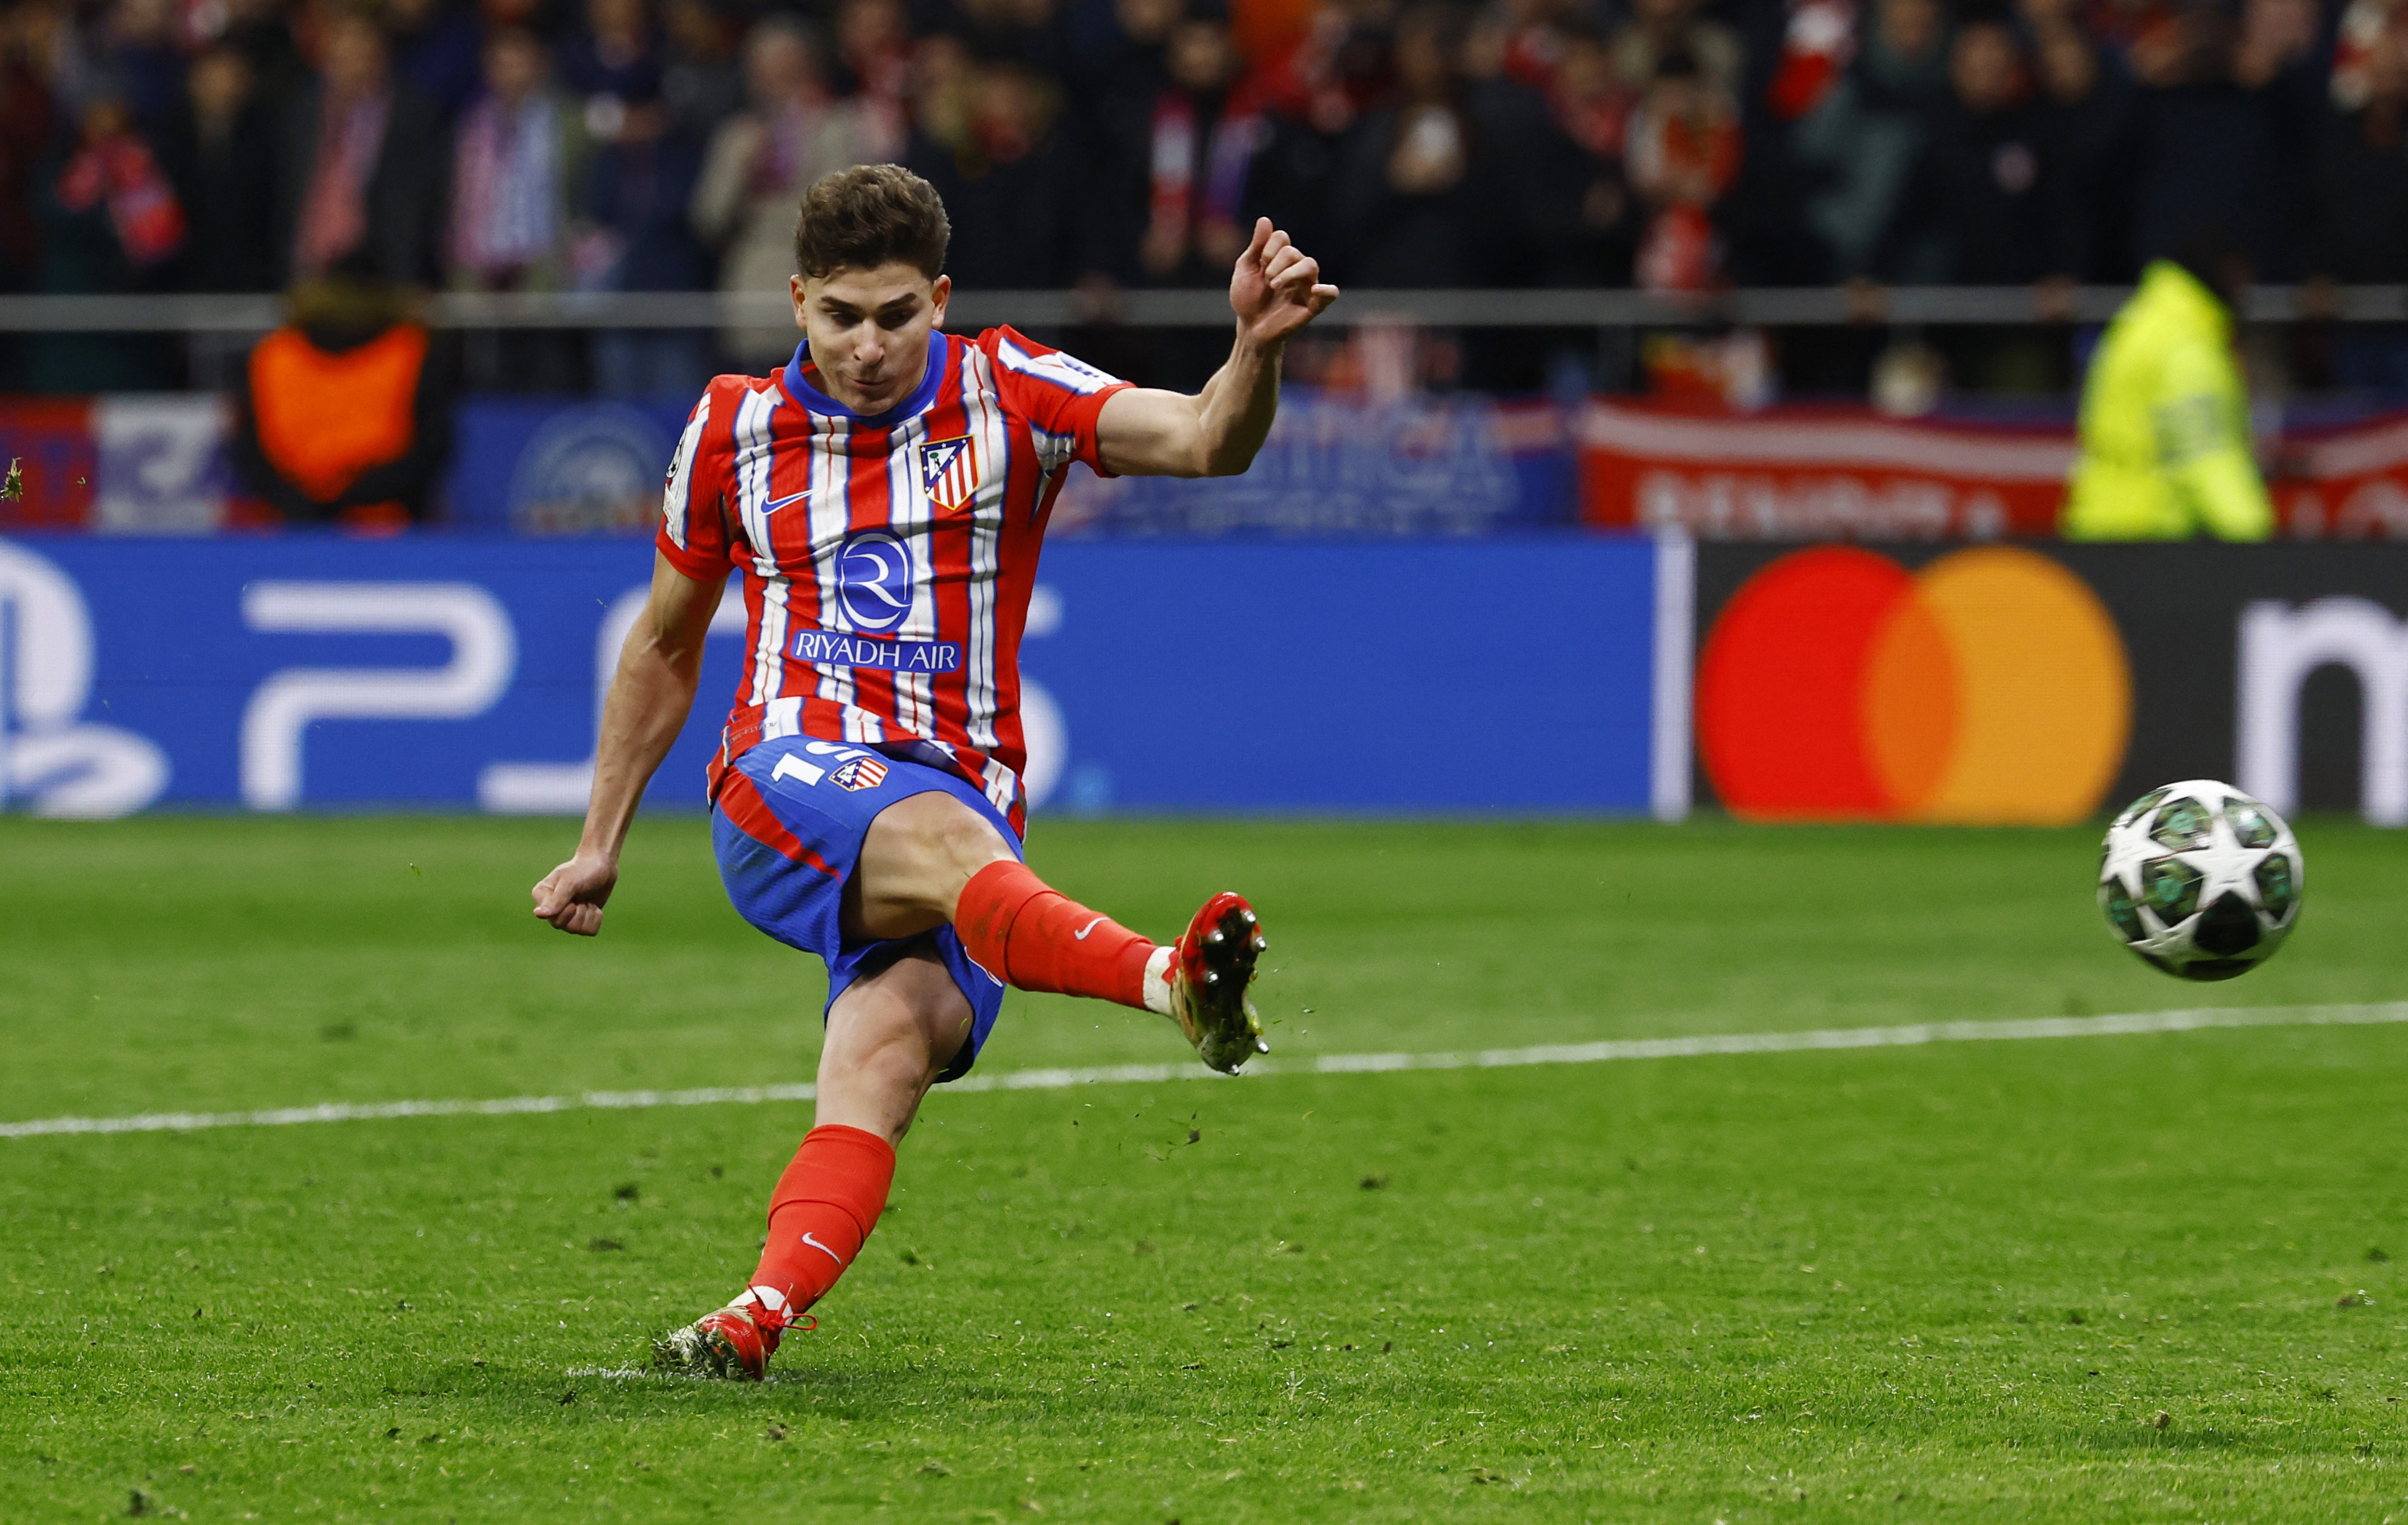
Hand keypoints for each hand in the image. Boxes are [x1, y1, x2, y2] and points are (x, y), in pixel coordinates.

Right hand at [532, 851, 617, 935]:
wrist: (601, 865)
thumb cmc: (582, 870)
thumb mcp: (570, 883)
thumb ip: (556, 900)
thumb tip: (539, 914)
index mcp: (542, 897)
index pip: (552, 919)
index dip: (568, 911)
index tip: (573, 897)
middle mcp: (551, 909)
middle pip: (566, 927)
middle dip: (580, 912)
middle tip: (582, 897)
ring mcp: (567, 916)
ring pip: (578, 931)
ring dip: (589, 914)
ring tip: (587, 900)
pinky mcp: (581, 920)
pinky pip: (590, 931)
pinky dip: (596, 918)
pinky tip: (593, 906)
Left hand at [1228, 217, 1338, 348]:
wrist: (1250, 328)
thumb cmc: (1248, 298)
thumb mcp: (1246, 269)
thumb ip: (1256, 246)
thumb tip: (1265, 219)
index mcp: (1281, 258)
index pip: (1282, 238)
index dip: (1269, 248)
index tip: (1259, 265)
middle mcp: (1297, 268)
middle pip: (1294, 252)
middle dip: (1276, 263)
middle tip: (1266, 281)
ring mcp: (1307, 285)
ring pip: (1310, 265)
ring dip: (1290, 273)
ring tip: (1274, 286)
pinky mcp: (1313, 305)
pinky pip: (1330, 294)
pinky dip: (1326, 290)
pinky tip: (1314, 290)